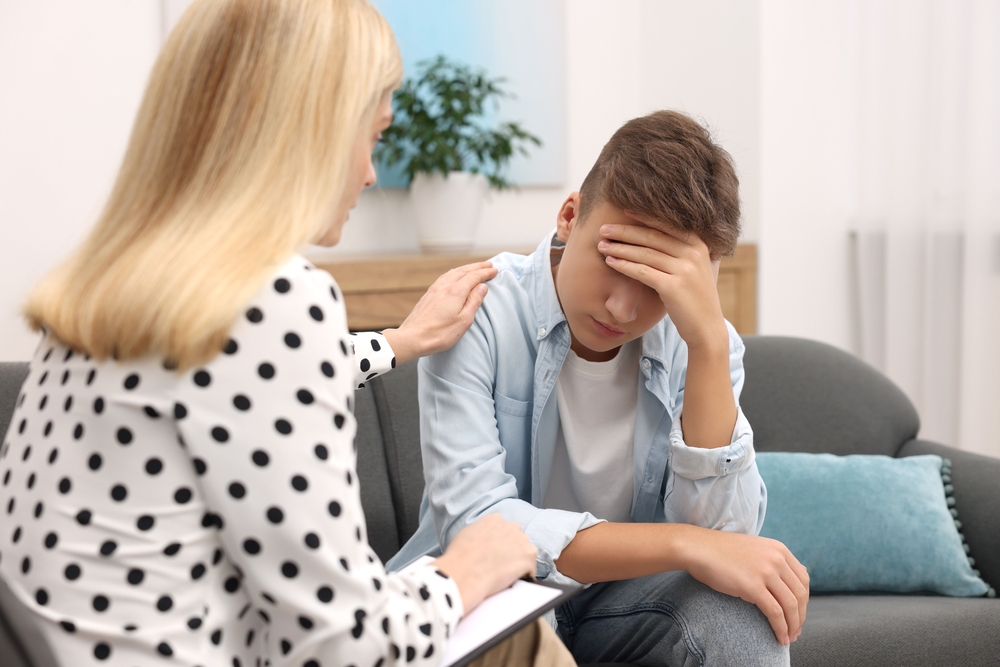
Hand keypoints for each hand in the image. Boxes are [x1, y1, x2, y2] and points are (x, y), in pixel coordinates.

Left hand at [382, 262, 497, 363]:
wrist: (413, 337)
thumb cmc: (440, 333)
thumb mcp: (464, 321)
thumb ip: (474, 301)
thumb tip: (482, 287)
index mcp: (456, 291)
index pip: (474, 276)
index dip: (485, 273)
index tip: (495, 270)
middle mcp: (445, 286)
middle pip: (464, 270)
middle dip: (477, 267)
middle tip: (489, 265)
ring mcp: (435, 289)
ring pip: (453, 272)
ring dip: (466, 268)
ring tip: (474, 268)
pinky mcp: (428, 294)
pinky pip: (445, 276)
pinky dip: (455, 272)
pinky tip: (454, 275)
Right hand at [432, 514, 536, 613]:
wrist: (463, 573)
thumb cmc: (459, 558)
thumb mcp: (467, 534)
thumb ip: (482, 532)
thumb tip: (485, 538)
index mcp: (495, 519)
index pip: (505, 529)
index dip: (501, 543)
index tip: (497, 553)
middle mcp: (510, 526)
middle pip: (518, 538)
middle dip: (512, 550)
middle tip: (501, 565)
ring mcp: (522, 541)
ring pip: (526, 552)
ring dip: (519, 562)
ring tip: (504, 574)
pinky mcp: (528, 556)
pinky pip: (531, 569)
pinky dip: (524, 576)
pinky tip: (512, 581)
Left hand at [598, 215, 726, 350]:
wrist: (707, 327)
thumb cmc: (695, 297)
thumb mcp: (695, 268)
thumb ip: (683, 249)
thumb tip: (659, 231)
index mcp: (699, 244)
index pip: (666, 224)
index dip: (643, 217)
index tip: (623, 211)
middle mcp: (693, 253)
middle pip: (652, 237)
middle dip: (625, 231)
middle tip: (604, 229)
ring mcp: (685, 269)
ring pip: (644, 253)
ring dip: (620, 248)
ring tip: (602, 245)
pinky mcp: (673, 287)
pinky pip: (642, 272)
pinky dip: (624, 266)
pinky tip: (610, 262)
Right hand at [678, 527, 809, 645]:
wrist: (698, 548)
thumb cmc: (721, 551)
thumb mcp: (754, 549)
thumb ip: (771, 560)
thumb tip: (788, 580)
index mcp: (779, 549)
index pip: (803, 579)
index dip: (805, 601)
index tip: (799, 614)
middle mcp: (776, 559)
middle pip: (800, 594)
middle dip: (801, 616)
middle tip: (796, 631)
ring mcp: (765, 572)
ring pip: (791, 605)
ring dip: (793, 626)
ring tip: (789, 637)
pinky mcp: (753, 586)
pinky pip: (775, 613)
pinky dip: (781, 628)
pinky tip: (779, 637)